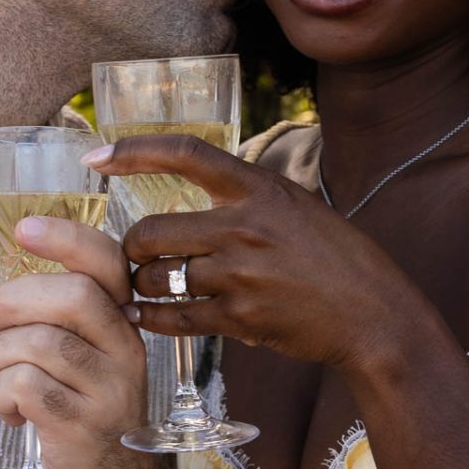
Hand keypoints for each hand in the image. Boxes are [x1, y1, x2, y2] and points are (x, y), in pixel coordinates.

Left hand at [0, 216, 166, 468]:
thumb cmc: (84, 404)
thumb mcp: (84, 353)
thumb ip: (53, 315)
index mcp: (123, 322)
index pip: (108, 263)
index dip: (66, 238)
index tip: (24, 228)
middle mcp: (126, 349)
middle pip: (71, 296)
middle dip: (13, 300)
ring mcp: (109, 388)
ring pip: (37, 343)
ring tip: (1, 377)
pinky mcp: (82, 425)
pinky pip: (23, 386)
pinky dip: (0, 394)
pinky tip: (11, 411)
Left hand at [85, 135, 423, 377]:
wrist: (374, 314)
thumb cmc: (336, 258)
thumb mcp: (296, 206)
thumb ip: (248, 196)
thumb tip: (200, 181)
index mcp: (259, 188)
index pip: (186, 153)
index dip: (134, 150)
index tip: (94, 156)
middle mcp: (245, 225)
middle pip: (151, 229)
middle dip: (132, 248)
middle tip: (134, 258)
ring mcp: (241, 272)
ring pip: (156, 275)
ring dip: (142, 284)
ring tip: (144, 288)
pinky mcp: (241, 315)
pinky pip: (174, 316)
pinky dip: (151, 317)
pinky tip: (143, 315)